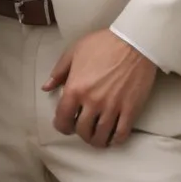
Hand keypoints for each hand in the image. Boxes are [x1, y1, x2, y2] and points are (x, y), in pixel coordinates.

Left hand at [43, 29, 156, 147]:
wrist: (134, 41)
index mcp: (76, 88)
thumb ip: (59, 71)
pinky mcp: (130, 110)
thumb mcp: (75, 51)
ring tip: (97, 134)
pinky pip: (121, 135)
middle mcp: (92, 102)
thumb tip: (47, 87)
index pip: (63, 118)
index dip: (62, 125)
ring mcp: (112, 108)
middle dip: (80, 132)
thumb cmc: (103, 43)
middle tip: (83, 127)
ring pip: (101, 137)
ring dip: (96, 140)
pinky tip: (112, 136)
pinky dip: (115, 140)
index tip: (65, 124)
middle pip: (82, 131)